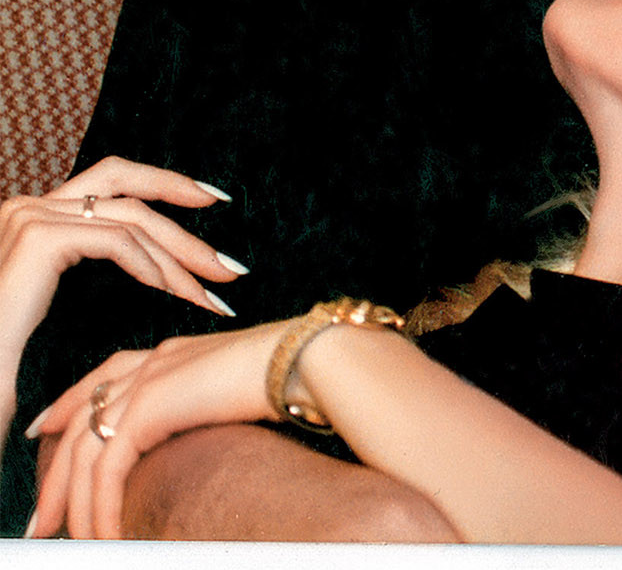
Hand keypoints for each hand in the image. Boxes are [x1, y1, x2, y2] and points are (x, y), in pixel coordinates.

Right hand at [0, 157, 243, 382]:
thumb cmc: (13, 355)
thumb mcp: (60, 296)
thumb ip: (94, 260)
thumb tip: (160, 256)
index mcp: (36, 213)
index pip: (113, 179)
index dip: (165, 182)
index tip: (212, 198)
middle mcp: (29, 205)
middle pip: (128, 190)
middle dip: (185, 218)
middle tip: (228, 258)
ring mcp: (30, 216)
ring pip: (131, 219)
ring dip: (181, 255)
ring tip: (214, 288)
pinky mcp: (38, 238)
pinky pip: (116, 241)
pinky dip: (151, 265)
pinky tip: (172, 290)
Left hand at [27, 317, 290, 539]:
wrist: (307, 361)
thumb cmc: (295, 374)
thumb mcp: (238, 390)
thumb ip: (208, 404)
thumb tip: (204, 434)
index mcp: (176, 351)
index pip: (107, 375)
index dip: (72, 401)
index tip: (47, 427)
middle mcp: (155, 360)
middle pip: (82, 417)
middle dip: (56, 474)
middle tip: (42, 520)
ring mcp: (149, 379)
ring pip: (86, 450)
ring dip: (77, 504)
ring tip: (78, 542)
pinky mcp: (149, 407)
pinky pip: (107, 468)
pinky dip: (102, 507)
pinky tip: (109, 534)